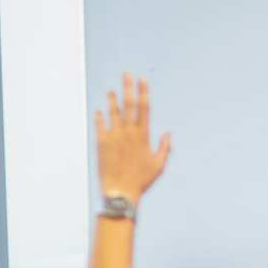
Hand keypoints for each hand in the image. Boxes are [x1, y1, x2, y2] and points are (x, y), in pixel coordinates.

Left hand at [94, 73, 171, 203]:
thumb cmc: (142, 180)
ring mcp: (113, 136)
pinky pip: (100, 126)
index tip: (143, 80)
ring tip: (111, 90)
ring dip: (112, 100)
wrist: (120, 192)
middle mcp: (128, 133)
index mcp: (143, 136)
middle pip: (128, 105)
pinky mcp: (101, 143)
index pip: (144, 108)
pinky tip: (99, 111)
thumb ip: (164, 148)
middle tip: (127, 75)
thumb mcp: (159, 165)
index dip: (144, 92)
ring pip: (113, 113)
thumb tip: (168, 134)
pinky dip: (100, 117)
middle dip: (128, 88)